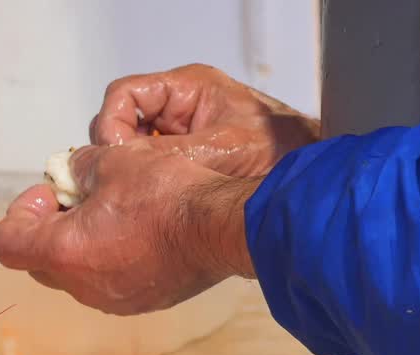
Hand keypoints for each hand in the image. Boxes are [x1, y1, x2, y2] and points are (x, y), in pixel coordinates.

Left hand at [0, 138, 259, 315]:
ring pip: (75, 274)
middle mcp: (83, 286)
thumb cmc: (168, 193)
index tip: (48, 193)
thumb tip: (72, 173)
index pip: (8, 244)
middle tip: (74, 198)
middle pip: (39, 262)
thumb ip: (78, 167)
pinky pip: (108, 282)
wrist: (222, 227)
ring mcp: (113, 299)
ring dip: (80, 244)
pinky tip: (136, 231)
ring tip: (109, 212)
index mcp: (64, 252)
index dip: (19, 214)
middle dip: (48, 228)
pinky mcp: (142, 301)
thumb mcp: (113, 160)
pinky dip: (109, 258)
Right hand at [91, 64, 318, 176]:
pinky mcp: (186, 161)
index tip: (115, 156)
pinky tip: (159, 201)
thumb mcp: (220, 150)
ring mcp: (181, 135)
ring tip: (145, 193)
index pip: (124, 95)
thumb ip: (168, 153)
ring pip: (133, 149)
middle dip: (120, 152)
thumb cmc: (280, 151)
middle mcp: (180, 108)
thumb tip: (120, 163)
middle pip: (124, 123)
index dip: (112, 126)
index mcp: (188, 89)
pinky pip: (151, 169)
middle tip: (126, 180)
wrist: (307, 179)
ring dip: (134, 171)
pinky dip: (148, 185)